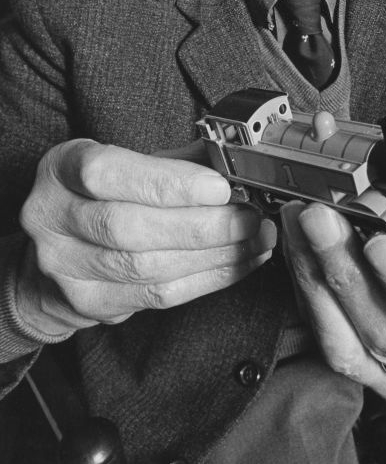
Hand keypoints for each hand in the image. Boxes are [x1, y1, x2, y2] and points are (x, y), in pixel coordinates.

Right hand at [16, 139, 275, 336]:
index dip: (168, 183)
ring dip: (215, 254)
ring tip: (256, 238)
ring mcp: (65, 266)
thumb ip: (177, 160)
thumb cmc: (103, 194)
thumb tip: (237, 161)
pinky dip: (210, 278)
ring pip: (149, 267)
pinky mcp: (89, 304)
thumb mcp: (128, 162)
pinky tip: (241, 262)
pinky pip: (159, 296)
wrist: (56, 249)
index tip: (220, 186)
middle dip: (203, 225)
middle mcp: (51, 217)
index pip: (109, 174)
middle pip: (131, 228)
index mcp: (61, 168)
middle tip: (251, 216)